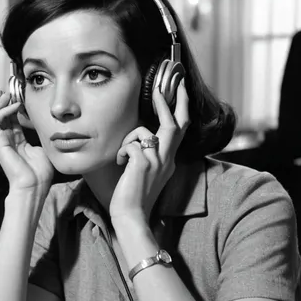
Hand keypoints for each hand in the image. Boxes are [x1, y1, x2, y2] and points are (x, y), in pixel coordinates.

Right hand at [0, 90, 53, 190]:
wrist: (34, 186)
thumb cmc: (40, 172)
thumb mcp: (43, 146)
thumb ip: (40, 134)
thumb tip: (44, 121)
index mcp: (17, 140)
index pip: (12, 117)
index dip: (16, 105)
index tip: (24, 94)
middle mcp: (7, 139)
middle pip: (1, 114)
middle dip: (6, 100)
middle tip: (14, 89)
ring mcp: (0, 141)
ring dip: (1, 103)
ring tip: (11, 94)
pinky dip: (2, 111)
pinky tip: (15, 106)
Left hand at [109, 78, 189, 222]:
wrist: (131, 216)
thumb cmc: (134, 196)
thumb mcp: (147, 173)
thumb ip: (149, 156)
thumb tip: (142, 140)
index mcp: (169, 161)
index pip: (179, 130)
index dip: (180, 109)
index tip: (179, 91)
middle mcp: (167, 160)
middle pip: (175, 123)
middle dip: (172, 101)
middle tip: (169, 84)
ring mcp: (157, 161)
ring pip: (144, 131)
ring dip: (129, 138)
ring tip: (123, 157)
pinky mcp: (143, 164)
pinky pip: (131, 144)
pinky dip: (122, 151)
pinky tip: (120, 164)